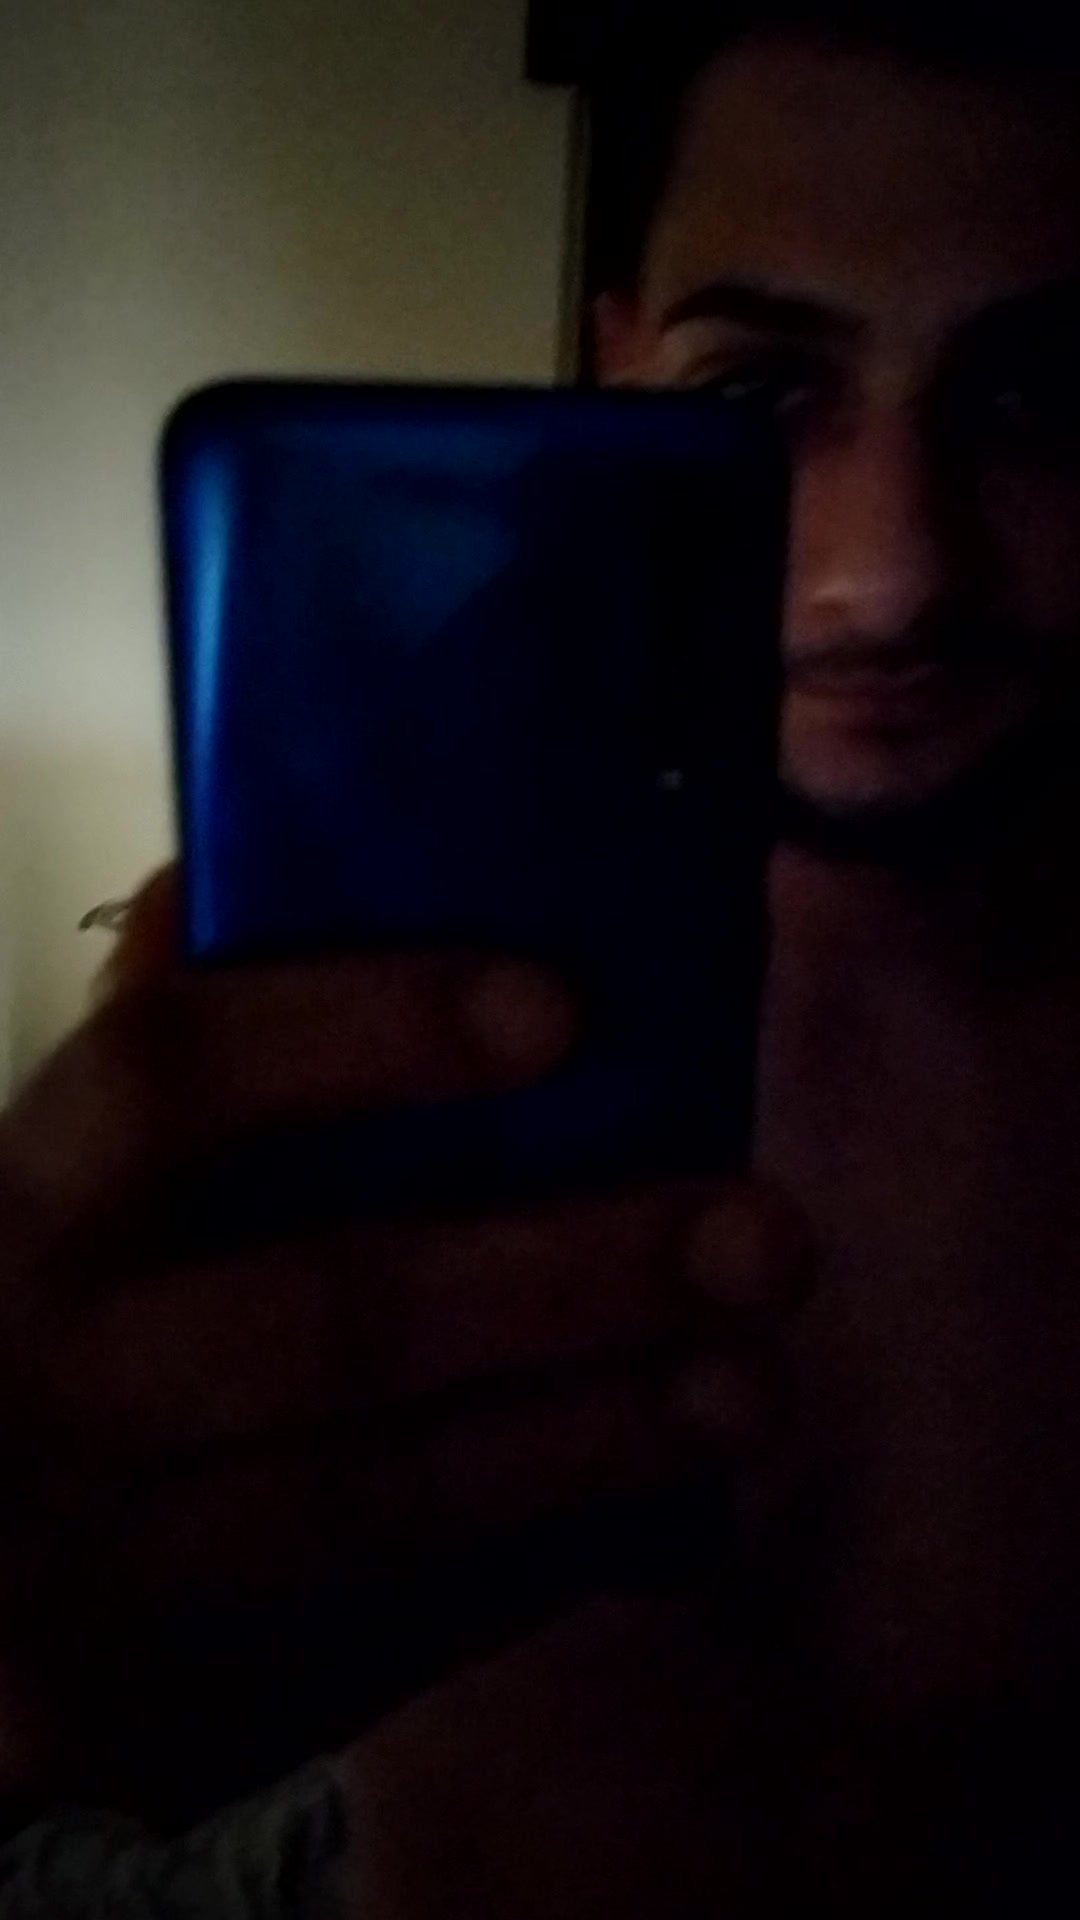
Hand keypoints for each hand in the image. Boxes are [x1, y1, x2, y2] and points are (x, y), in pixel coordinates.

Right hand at [0, 871, 807, 1824]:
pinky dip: (528, 1561)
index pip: (168, 1080)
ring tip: (748, 1388)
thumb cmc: (34, 1322)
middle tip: (759, 1238)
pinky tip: (654, 1506)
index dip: (363, 1031)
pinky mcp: (150, 1716)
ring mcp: (87, 1573)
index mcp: (24, 1205)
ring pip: (375, 1503)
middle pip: (323, 1320)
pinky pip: (380, 1640)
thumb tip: (232, 876)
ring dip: (585, 1440)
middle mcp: (41, 1385)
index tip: (560, 1009)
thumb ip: (146, 1064)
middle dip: (563, 1279)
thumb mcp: (60, 1194)